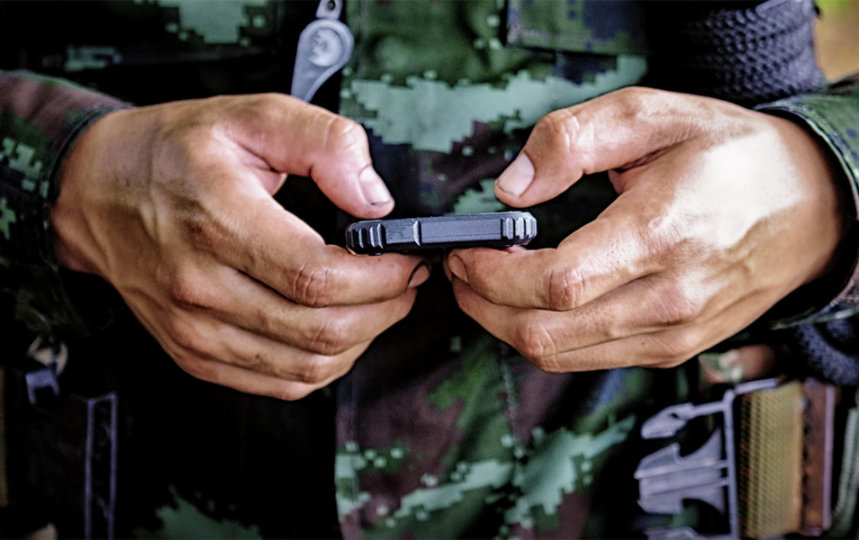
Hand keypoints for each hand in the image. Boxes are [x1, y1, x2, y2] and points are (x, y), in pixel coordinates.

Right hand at [52, 94, 427, 398]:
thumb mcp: (250, 115)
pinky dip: (323, 366)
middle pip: (320, 330)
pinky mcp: (194, 354)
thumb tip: (376, 201)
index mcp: (218, 221)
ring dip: (361, 340)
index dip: (380, 278)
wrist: (93, 191)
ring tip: (377, 303)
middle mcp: (200, 286)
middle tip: (404, 281)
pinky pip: (278, 383)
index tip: (406, 259)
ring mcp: (194, 329)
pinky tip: (337, 330)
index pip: (317, 277)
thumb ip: (324, 144)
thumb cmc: (171, 152)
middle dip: (385, 310)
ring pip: (306, 367)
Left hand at [445, 87, 848, 371]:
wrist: (810, 208)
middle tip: (461, 269)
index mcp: (661, 235)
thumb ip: (573, 139)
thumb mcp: (654, 114)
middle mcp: (668, 298)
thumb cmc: (732, 157)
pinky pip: (589, 360)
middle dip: (483, 305)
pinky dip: (546, 336)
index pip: (554, 283)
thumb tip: (513, 188)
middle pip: (545, 333)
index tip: (465, 251)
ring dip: (505, 326)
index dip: (492, 274)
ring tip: (486, 285)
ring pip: (561, 356)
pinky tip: (534, 302)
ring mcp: (672, 333)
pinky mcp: (672, 349)